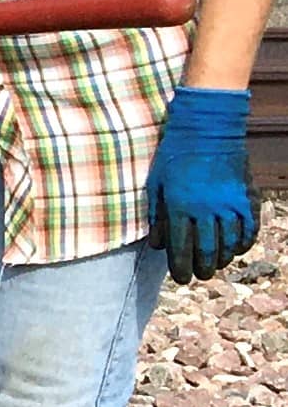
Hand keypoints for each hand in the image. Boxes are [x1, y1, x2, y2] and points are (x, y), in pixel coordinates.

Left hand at [145, 84, 257, 282]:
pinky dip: (243, 243)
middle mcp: (207, 209)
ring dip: (222, 259)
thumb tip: (158, 246)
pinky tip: (236, 249)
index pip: (181, 248)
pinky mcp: (247, 196)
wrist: (207, 129)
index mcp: (180, 207)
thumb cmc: (174, 156)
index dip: (181, 267)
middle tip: (198, 276)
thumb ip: (156, 216)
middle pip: (207, 251)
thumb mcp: (156, 184)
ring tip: (215, 265)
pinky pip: (250, 228)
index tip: (181, 278)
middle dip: (202, 269)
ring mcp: (230, 203)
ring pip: (230, 243)